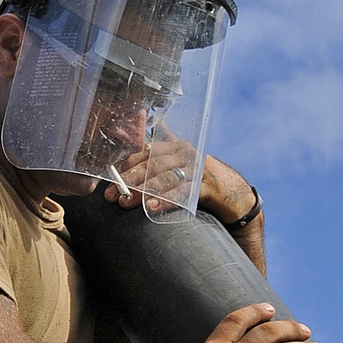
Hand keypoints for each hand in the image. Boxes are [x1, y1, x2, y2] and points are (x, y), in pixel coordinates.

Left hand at [101, 144, 254, 220]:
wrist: (234, 195)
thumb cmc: (201, 181)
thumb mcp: (181, 164)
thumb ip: (163, 152)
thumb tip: (146, 134)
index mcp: (175, 146)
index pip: (145, 151)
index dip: (125, 164)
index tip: (108, 177)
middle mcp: (185, 154)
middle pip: (153, 164)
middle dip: (130, 179)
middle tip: (112, 195)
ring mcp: (197, 169)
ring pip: (165, 179)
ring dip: (144, 191)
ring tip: (128, 202)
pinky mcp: (207, 187)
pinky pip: (183, 194)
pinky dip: (166, 201)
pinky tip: (151, 208)